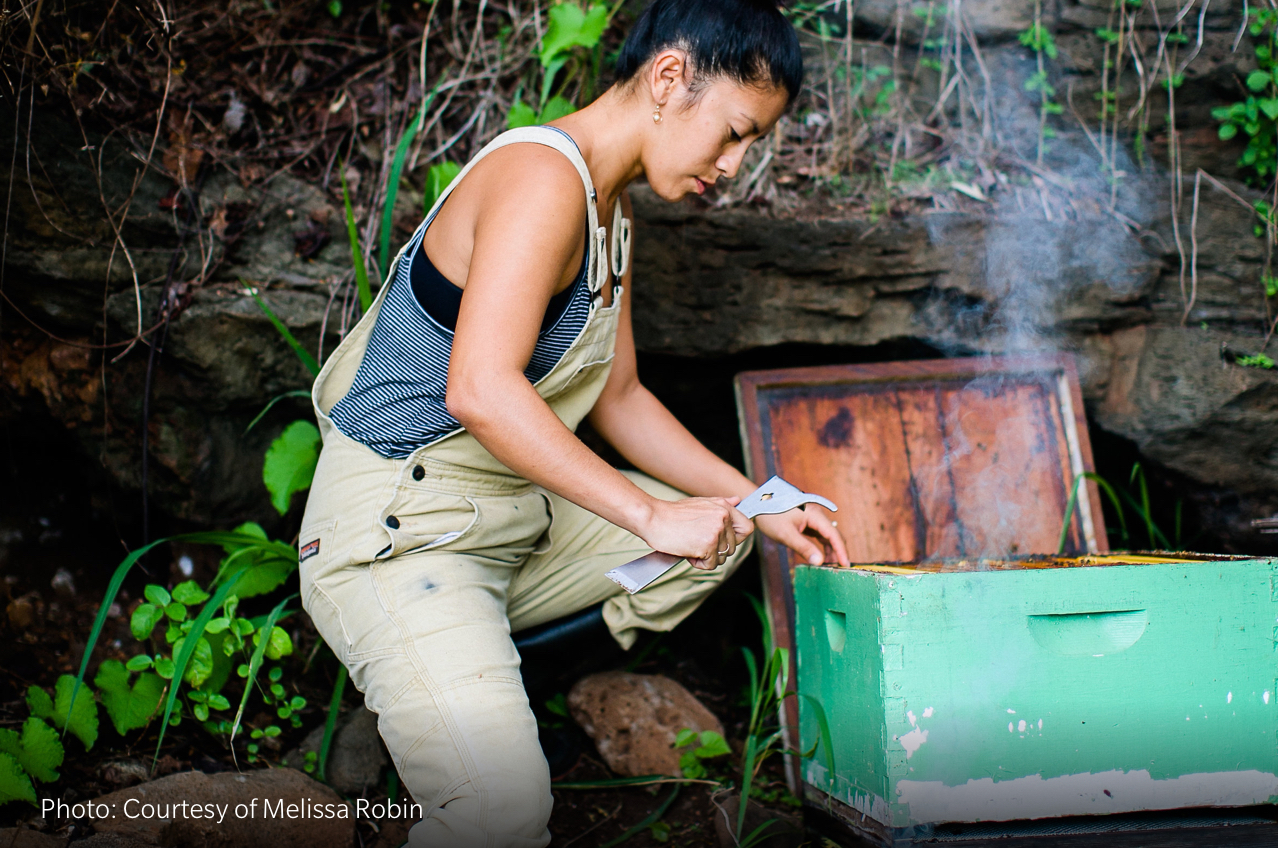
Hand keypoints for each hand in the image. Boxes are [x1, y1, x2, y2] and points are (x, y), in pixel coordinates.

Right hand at [638, 496, 755, 570]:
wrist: (653, 518)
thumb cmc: (672, 513)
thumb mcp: (700, 503)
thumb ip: (722, 504)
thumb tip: (738, 500)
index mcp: (724, 507)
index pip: (748, 528)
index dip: (737, 538)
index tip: (723, 541)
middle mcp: (723, 518)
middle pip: (732, 547)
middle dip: (716, 550)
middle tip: (697, 541)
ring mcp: (716, 531)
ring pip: (722, 557)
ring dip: (707, 556)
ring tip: (690, 544)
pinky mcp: (708, 545)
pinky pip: (711, 564)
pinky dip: (698, 563)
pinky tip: (687, 551)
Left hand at [754, 506, 848, 566]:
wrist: (757, 504)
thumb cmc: (770, 516)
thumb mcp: (786, 534)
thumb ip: (804, 548)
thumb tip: (820, 562)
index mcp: (814, 514)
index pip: (833, 534)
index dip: (841, 550)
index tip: (846, 564)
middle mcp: (816, 514)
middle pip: (833, 534)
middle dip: (839, 550)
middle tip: (841, 568)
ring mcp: (811, 517)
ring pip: (827, 534)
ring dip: (831, 549)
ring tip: (831, 565)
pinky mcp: (806, 521)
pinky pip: (819, 534)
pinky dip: (822, 545)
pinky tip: (821, 556)